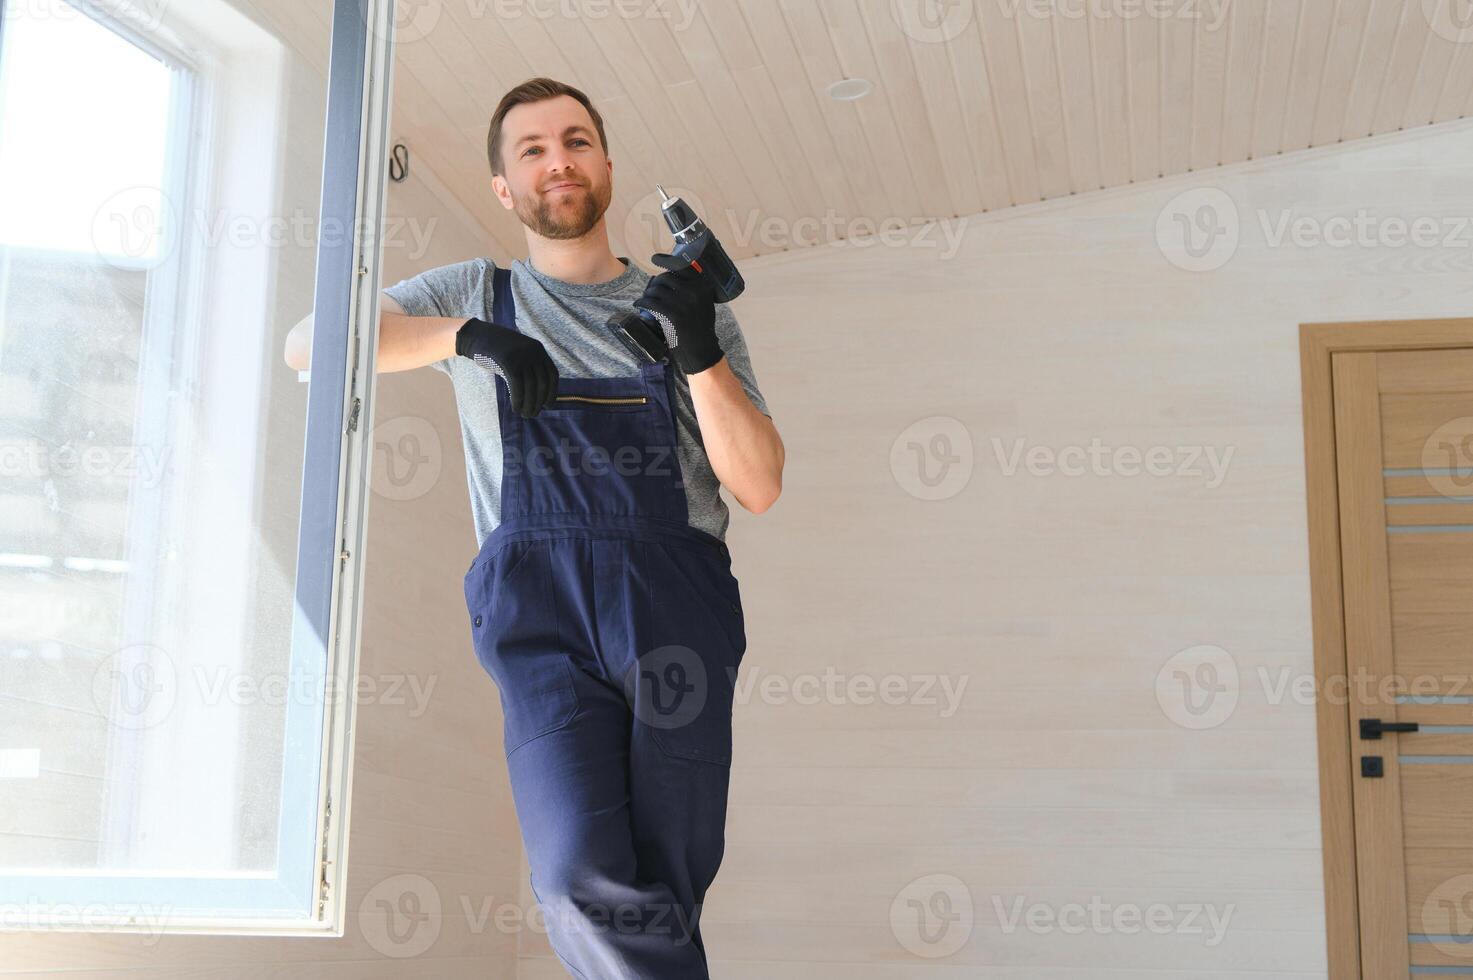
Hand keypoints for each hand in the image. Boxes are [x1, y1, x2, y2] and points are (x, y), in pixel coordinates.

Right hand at [455, 317, 558, 416]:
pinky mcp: (509, 361)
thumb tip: (538, 396)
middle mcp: (533, 351)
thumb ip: (529, 368)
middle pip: (542, 382)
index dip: (552, 392)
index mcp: (539, 349)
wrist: (477, 336)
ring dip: (529, 404)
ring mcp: (521, 356)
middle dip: (539, 401)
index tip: (548, 406)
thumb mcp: (519, 354)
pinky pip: (517, 386)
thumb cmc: (497, 350)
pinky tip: (516, 408)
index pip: (552, 374)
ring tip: (525, 414)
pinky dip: (518, 400)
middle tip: (533, 414)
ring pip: (530, 386)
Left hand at [632, 253, 721, 373]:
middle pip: (666, 277)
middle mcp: (694, 291)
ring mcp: (683, 303)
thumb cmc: (701, 326)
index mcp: (703, 286)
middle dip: (655, 283)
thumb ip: (694, 288)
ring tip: (645, 299)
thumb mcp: (704, 303)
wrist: (702, 350)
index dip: (667, 261)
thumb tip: (674, 274)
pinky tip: (639, 304)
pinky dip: (642, 302)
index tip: (656, 258)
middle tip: (651, 290)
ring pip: (656, 289)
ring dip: (647, 293)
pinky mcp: (672, 315)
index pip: (682, 266)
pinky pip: (651, 302)